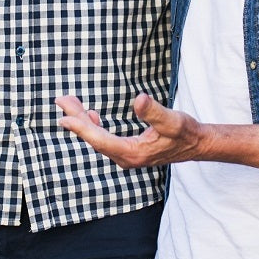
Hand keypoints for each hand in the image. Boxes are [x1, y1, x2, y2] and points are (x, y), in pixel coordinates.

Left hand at [55, 93, 201, 168]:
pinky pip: (104, 140)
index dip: (81, 128)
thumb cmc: (185, 132)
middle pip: (94, 139)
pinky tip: (91, 115)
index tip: (64, 117)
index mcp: (133, 153)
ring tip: (70, 102)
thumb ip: (154, 111)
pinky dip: (94, 127)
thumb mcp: (172, 120)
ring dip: (83, 121)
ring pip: (98, 139)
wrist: (196, 144)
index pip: (100, 140)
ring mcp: (126, 156)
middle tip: (61, 100)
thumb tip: (139, 100)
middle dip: (76, 119)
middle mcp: (126, 158)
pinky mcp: (128, 151)